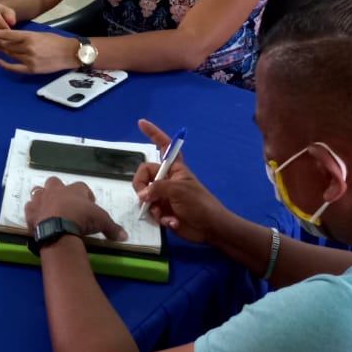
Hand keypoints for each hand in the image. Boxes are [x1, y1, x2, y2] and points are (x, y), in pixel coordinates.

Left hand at [0, 29, 78, 73]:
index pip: (11, 35)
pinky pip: (15, 68)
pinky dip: (5, 65)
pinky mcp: (32, 69)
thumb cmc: (57, 42)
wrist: (69, 53)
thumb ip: (27, 36)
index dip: (0, 34)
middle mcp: (28, 48)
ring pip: (11, 55)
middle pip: (9, 45)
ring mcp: (29, 59)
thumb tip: (14, 37)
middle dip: (1, 42)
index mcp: (31, 37)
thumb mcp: (41, 34)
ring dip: (3, 51)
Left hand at [24, 176, 127, 241]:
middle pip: (55, 182)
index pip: (81, 187)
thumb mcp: (101, 221)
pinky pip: (30, 208)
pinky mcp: (30, 211)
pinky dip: (33, 212)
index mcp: (74, 190)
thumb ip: (112, 227)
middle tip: (65, 203)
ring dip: (43, 198)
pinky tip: (38, 219)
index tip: (89, 205)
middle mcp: (56, 190)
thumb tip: (125, 236)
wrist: (58, 226)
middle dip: (58, 190)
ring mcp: (41, 199)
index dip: (85, 195)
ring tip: (49, 209)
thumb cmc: (81, 218)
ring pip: (38, 191)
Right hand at [131, 118, 233, 243]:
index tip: (141, 123)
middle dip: (141, 185)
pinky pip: (151, 211)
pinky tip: (171, 221)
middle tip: (145, 196)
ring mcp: (164, 196)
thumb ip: (156, 188)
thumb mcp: (178, 190)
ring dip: (151, 206)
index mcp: (175, 169)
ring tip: (163, 213)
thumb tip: (142, 195)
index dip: (153, 134)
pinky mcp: (163, 211)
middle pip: (144, 174)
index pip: (163, 146)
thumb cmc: (200, 204)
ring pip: (144, 195)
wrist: (210, 228)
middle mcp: (167, 180)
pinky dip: (158, 217)